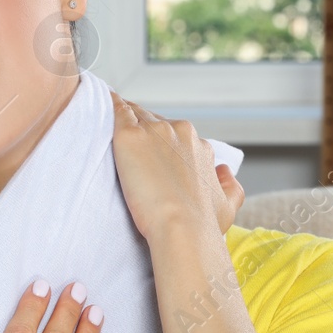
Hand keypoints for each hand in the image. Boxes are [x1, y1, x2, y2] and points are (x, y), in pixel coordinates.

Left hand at [109, 91, 244, 240]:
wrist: (182, 228)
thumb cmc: (202, 224)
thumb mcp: (227, 205)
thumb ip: (229, 186)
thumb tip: (223, 171)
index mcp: (199, 146)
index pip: (176, 133)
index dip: (162, 140)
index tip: (150, 150)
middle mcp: (180, 131)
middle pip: (154, 120)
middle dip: (142, 128)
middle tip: (127, 142)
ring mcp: (154, 131)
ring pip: (135, 114)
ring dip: (124, 117)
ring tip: (107, 119)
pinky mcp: (129, 137)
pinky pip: (117, 112)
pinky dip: (110, 108)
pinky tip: (102, 105)